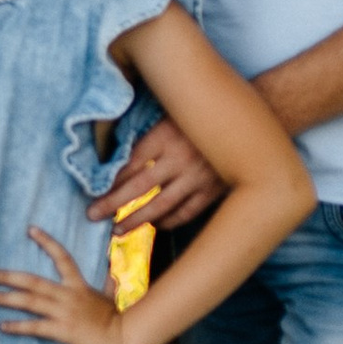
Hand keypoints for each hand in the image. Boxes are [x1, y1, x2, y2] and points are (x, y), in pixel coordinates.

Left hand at [0, 227, 127, 343]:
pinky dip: (18, 326)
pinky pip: (36, 326)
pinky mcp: (63, 330)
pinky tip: (2, 326)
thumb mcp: (110, 298)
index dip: (46, 242)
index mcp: (78, 285)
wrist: (124, 338)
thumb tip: (111, 275)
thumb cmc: (116, 320)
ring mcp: (64, 312)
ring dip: (4, 298)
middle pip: (31, 281)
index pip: (62, 257)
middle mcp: (68, 295)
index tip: (30, 229)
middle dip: (6, 276)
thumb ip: (107, 285)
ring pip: (29, 301)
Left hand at [88, 116, 227, 232]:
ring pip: (161, 205)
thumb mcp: (173, 114)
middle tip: (92, 215)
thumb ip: (150, 134)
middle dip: (112, 203)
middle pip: (139, 187)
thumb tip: (118, 155)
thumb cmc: (203, 115)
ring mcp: (198, 177)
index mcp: (166, 135)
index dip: (111, 180)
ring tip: (117, 229)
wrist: (249, 122)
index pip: (131, 163)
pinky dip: (169, 222)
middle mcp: (180, 158)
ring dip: (137, 220)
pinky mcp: (213, 190)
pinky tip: (155, 225)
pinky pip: (186, 213)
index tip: (94, 192)